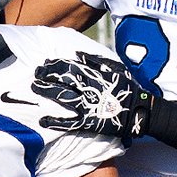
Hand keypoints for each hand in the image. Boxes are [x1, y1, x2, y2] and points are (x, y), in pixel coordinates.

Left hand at [31, 51, 152, 138]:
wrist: (141, 112)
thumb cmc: (127, 89)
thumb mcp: (115, 69)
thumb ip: (95, 61)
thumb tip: (77, 53)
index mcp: (95, 76)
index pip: (70, 67)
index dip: (54, 65)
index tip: (44, 64)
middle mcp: (90, 90)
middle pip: (63, 80)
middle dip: (47, 76)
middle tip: (35, 75)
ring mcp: (89, 106)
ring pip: (64, 97)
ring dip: (47, 92)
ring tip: (34, 89)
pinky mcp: (90, 122)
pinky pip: (70, 123)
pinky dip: (56, 122)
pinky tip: (43, 120)